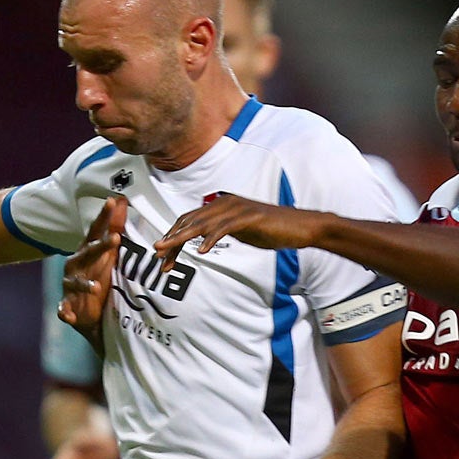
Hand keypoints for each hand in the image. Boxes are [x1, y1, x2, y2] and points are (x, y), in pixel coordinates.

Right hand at [58, 196, 126, 350]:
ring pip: (75, 282)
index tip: (112, 201)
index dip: (103, 217)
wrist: (88, 311)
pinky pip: (63, 309)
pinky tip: (68, 316)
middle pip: (88, 253)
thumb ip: (114, 227)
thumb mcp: (108, 253)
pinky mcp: (66, 305)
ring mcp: (70, 285)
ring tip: (97, 288)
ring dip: (84, 284)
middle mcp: (75, 265)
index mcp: (87, 252)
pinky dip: (64, 312)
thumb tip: (122, 199)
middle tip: (115, 239)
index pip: (95, 231)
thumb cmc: (98, 275)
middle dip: (100, 246)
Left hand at [155, 193, 320, 269]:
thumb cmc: (273, 230)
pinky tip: (203, 250)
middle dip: (172, 238)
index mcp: (222, 206)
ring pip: (202, 223)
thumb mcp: (242, 230)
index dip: (173, 236)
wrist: (301, 227)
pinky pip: (225, 227)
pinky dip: (212, 238)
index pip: (190, 219)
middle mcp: (225, 203)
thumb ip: (223, 230)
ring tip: (169, 250)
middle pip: (190, 220)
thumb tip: (206, 238)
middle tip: (158, 254)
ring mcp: (237, 209)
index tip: (163, 255)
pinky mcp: (249, 218)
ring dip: (183, 237)